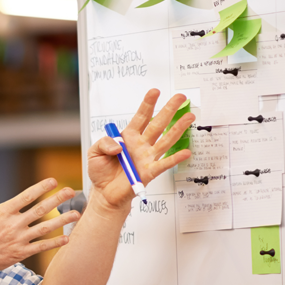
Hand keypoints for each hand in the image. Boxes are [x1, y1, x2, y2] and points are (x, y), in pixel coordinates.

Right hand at [0, 175, 79, 279]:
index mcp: (3, 212)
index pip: (26, 196)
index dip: (41, 188)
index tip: (54, 181)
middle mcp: (13, 225)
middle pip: (39, 210)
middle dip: (57, 199)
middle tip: (71, 191)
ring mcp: (18, 239)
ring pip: (44, 228)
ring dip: (62, 221)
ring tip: (76, 214)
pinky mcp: (20, 253)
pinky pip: (40, 247)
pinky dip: (54, 243)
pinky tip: (66, 238)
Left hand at [87, 89, 194, 210]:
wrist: (104, 193)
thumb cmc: (101, 172)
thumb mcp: (94, 152)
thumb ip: (104, 143)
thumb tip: (119, 145)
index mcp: (128, 136)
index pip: (140, 117)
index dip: (147, 104)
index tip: (155, 91)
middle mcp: (141, 144)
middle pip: (158, 124)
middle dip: (169, 109)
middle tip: (180, 97)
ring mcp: (147, 157)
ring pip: (166, 140)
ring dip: (178, 128)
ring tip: (189, 117)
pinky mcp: (149, 172)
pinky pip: (164, 164)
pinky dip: (175, 158)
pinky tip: (186, 152)